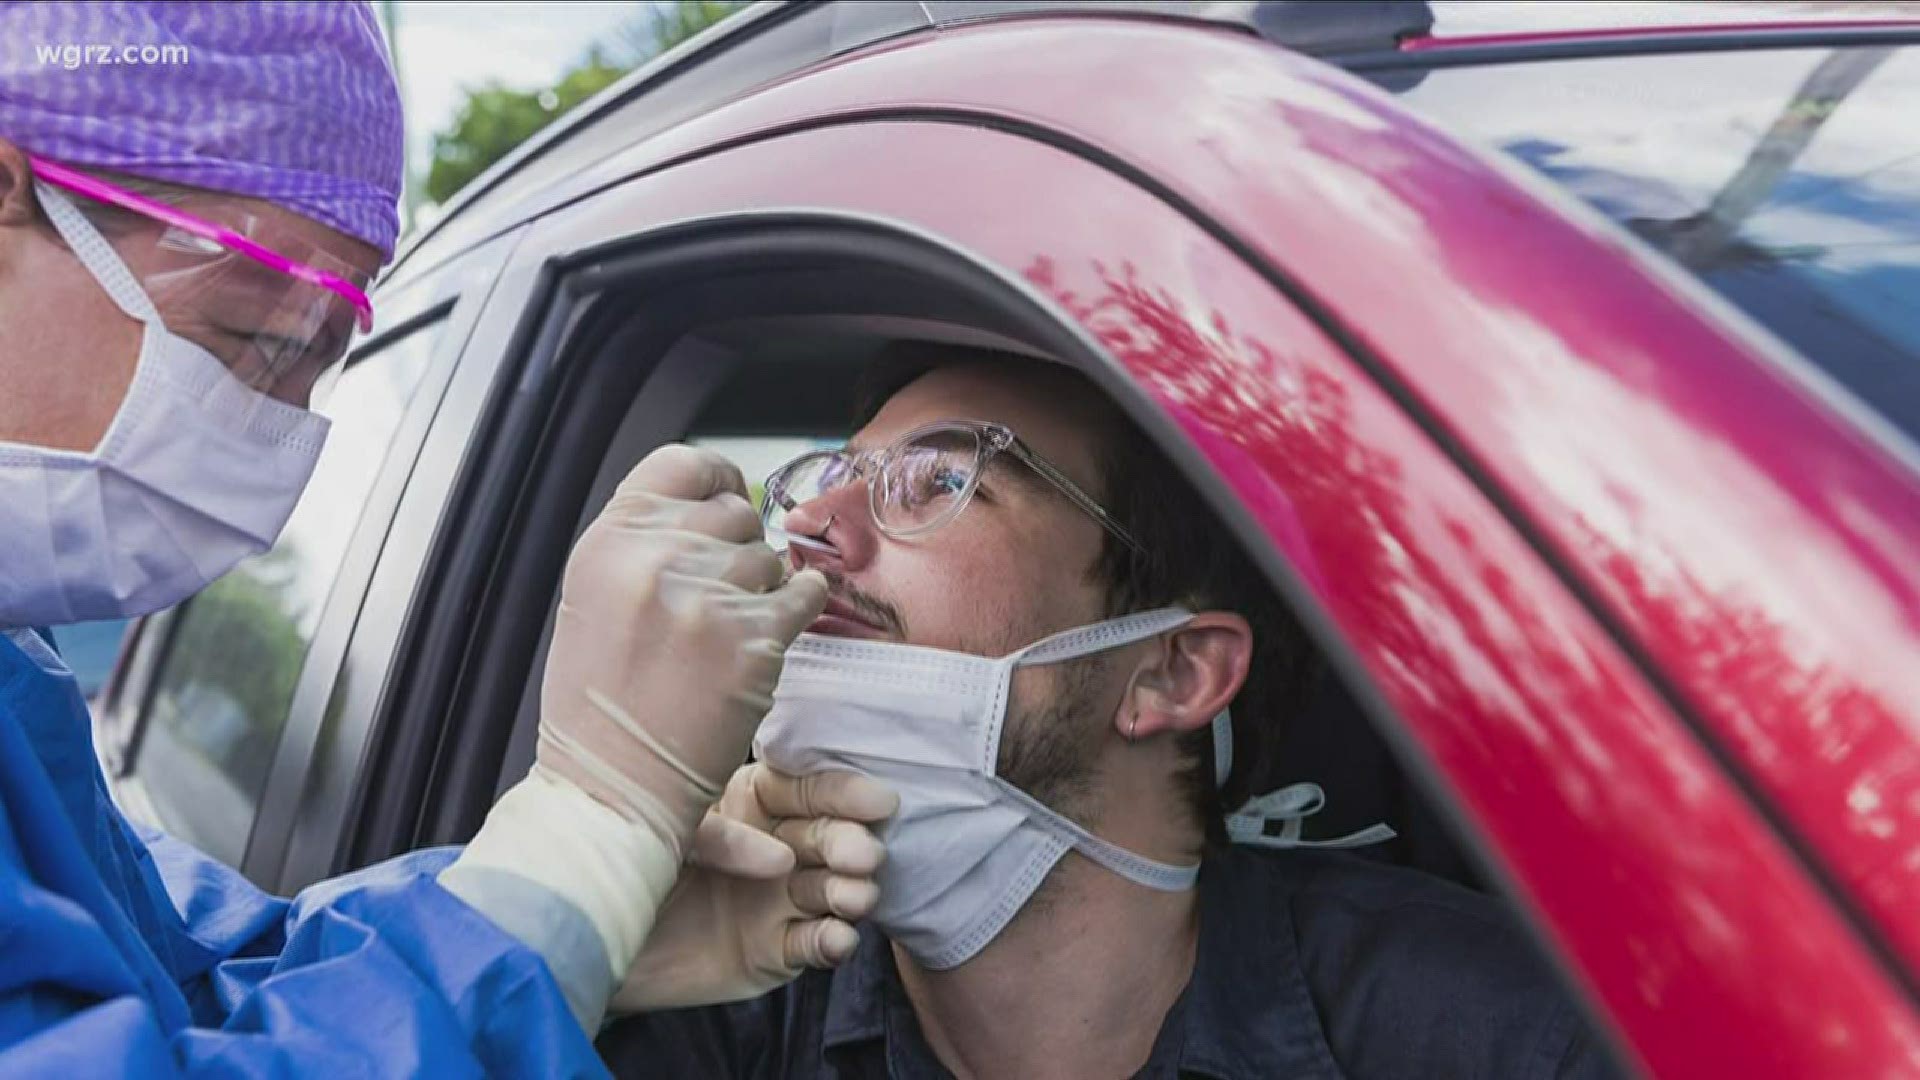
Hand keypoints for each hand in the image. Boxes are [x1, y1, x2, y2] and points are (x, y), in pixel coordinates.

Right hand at [440, 446, 828, 1031]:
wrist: (612, 787)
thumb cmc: (600, 704)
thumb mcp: (595, 600)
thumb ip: (643, 546)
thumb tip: (710, 503)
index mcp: (608, 543)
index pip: (680, 464)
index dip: (715, 478)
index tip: (727, 498)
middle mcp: (656, 559)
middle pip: (733, 511)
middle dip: (739, 545)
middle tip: (728, 589)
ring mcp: (708, 599)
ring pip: (770, 555)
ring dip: (766, 584)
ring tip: (740, 624)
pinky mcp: (754, 641)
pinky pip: (805, 593)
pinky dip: (805, 601)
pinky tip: (787, 619)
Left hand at [611, 764, 898, 1012]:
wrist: (590, 937)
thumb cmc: (625, 859)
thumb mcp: (666, 827)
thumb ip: (723, 837)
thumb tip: (779, 858)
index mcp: (754, 800)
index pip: (809, 790)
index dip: (845, 795)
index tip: (878, 801)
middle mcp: (777, 845)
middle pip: (828, 838)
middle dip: (849, 845)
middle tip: (863, 857)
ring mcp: (779, 898)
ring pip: (830, 890)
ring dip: (849, 893)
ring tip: (854, 898)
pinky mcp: (775, 948)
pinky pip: (813, 943)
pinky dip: (831, 941)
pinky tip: (838, 938)